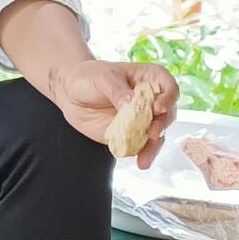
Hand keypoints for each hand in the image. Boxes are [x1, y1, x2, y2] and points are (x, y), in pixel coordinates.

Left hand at [46, 58, 178, 168]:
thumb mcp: (103, 78)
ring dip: (154, 147)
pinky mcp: (130, 135)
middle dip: (162, 125)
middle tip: (152, 133)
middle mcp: (150, 100)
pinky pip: (141, 146)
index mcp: (149, 80)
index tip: (158, 107)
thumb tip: (130, 104)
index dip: (168, 98)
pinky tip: (140, 162)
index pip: (169, 87)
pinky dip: (142, 155)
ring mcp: (141, 119)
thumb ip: (117, 91)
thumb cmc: (90, 77)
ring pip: (157, 134)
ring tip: (145, 157)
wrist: (70, 93)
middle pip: (167, 114)